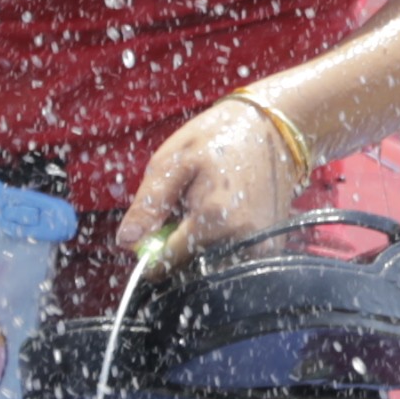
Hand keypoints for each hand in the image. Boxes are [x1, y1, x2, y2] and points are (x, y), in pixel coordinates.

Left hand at [120, 92, 304, 258]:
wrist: (272, 129)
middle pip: (191, 269)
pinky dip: (220, 249)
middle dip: (177, 250)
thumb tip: (127, 241)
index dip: (152, 252)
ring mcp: (261, 247)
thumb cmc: (218, 139)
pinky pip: (233, 263)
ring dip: (199, 251)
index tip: (152, 234)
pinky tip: (223, 218)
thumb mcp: (173, 161)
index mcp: (214, 218)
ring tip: (204, 212)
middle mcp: (242, 240)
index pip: (168, 261)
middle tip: (181, 213)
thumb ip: (149, 205)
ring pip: (212, 268)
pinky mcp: (271, 249)